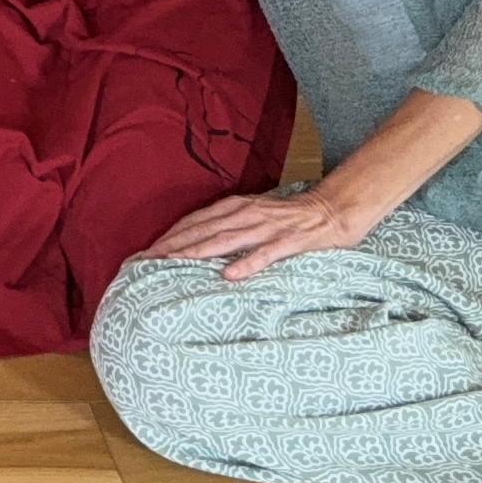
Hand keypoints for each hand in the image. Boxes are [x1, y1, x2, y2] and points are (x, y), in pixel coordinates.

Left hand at [138, 184, 365, 280]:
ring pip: (226, 239)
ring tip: (173, 263)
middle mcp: (247, 213)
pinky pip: (265, 253)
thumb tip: (202, 242)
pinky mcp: (289, 241)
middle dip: (173, 245)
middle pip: (203, 230)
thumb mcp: (256, 216)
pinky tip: (228, 275)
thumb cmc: (292, 217)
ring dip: (197, 251)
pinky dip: (246, 263)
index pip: (195, 221)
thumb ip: (232, 226)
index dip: (171, 235)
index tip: (147, 251)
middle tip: (147, 260)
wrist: (333, 208)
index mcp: (237, 207)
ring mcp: (267, 227)